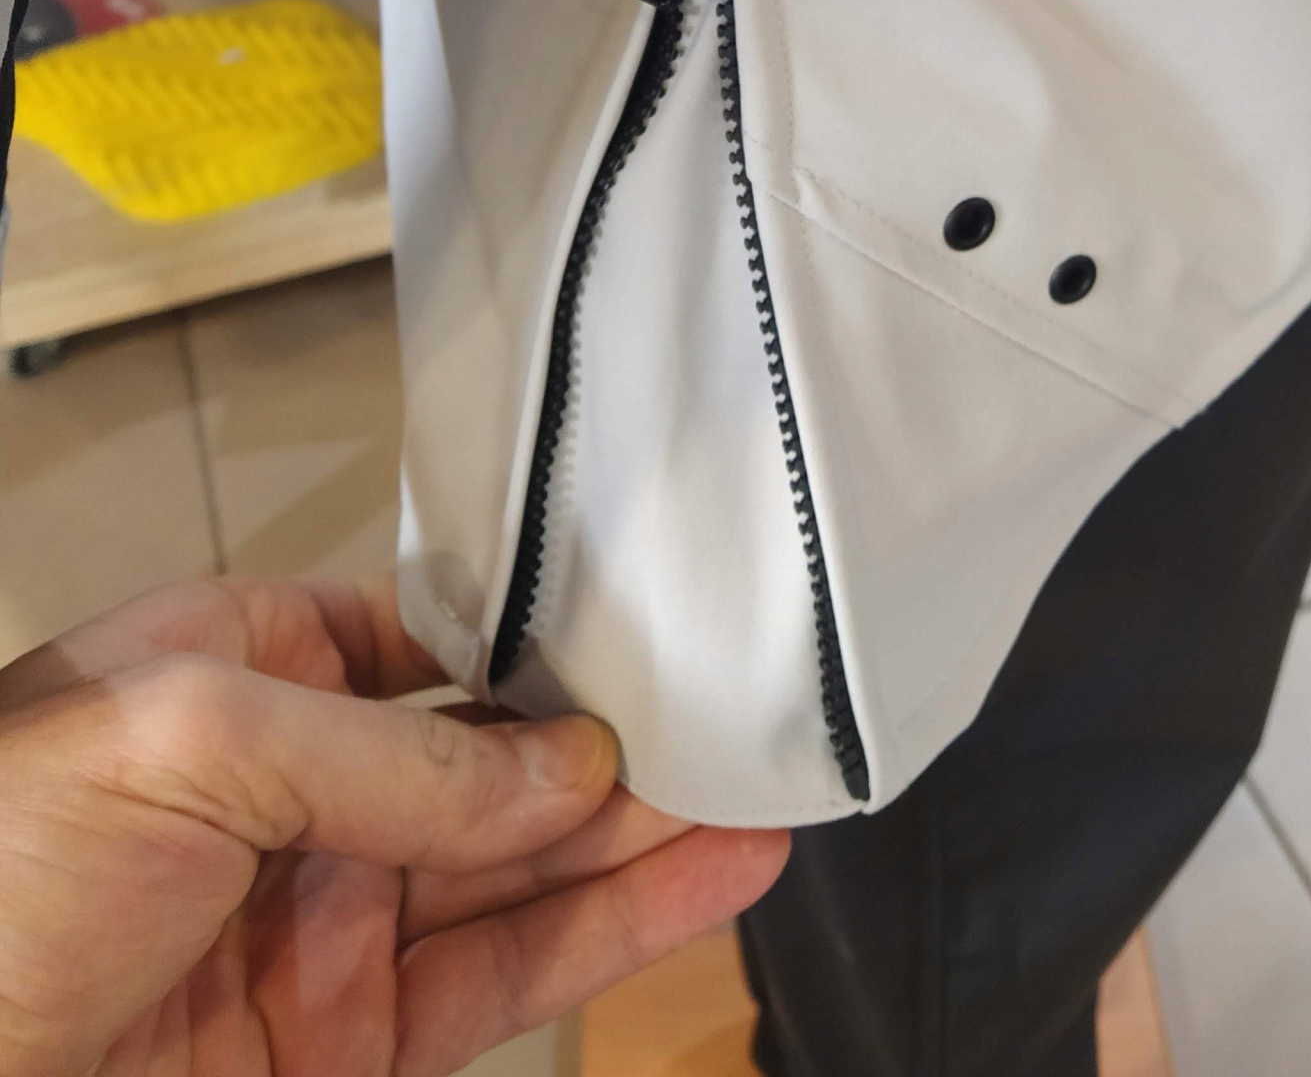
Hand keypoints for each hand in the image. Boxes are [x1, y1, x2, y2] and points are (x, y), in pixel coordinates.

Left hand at [0, 575, 786, 1076]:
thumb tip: (567, 765)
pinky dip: (606, 937)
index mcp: (232, 677)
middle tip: (744, 723)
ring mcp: (320, 928)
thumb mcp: (189, 744)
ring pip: (515, 873)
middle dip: (612, 745)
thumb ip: (395, 754)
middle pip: (487, 760)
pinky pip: (498, 979)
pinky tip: (702, 887)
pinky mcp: (342, 1047)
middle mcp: (288, 798)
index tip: (645, 631)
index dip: (528, 640)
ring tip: (765, 799)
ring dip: (641, 841)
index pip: (416, 641)